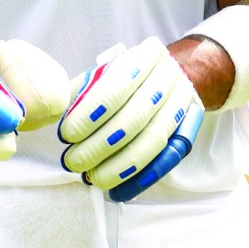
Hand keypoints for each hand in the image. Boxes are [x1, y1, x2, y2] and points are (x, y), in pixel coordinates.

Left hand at [58, 37, 203, 201]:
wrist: (174, 76)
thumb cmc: (129, 75)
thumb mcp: (107, 69)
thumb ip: (84, 89)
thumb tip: (61, 113)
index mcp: (147, 56)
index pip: (117, 86)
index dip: (91, 113)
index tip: (67, 134)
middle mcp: (169, 79)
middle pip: (136, 117)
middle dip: (101, 144)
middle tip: (74, 161)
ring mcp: (183, 107)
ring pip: (153, 141)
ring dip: (120, 166)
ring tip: (92, 178)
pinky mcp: (187, 133)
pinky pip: (166, 162)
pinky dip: (141, 180)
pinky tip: (117, 191)